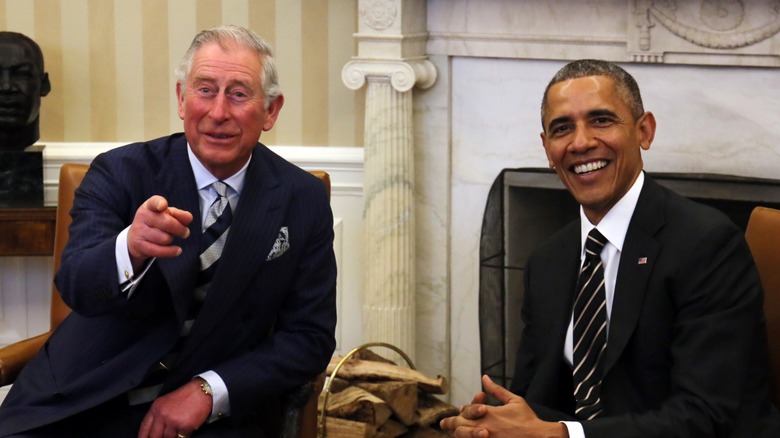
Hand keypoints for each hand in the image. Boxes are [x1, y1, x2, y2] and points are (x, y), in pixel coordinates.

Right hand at [128, 195, 192, 268]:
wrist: (136, 237)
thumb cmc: (156, 223)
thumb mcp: (167, 215)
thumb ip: (179, 215)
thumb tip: (189, 217)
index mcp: (150, 206)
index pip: (154, 202)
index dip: (159, 204)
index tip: (163, 206)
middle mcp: (143, 216)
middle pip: (167, 223)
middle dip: (180, 229)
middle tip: (185, 232)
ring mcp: (139, 231)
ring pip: (165, 238)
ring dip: (171, 239)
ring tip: (170, 237)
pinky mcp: (139, 245)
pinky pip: (159, 250)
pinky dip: (171, 251)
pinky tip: (177, 250)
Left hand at [138, 379, 211, 437]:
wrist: (202, 392)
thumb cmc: (185, 396)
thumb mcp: (166, 402)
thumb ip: (158, 415)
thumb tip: (154, 431)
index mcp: (156, 408)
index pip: (144, 428)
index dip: (143, 437)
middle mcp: (162, 415)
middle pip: (154, 436)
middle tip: (163, 436)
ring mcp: (173, 421)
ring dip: (173, 436)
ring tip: (178, 428)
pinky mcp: (184, 427)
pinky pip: (181, 437)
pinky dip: (183, 435)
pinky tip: (186, 427)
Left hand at [439, 375, 568, 437]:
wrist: (539, 437)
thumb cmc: (527, 420)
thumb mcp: (514, 401)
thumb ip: (497, 390)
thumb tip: (485, 378)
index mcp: (489, 413)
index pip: (468, 410)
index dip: (464, 409)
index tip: (461, 409)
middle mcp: (484, 427)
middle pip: (460, 425)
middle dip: (451, 423)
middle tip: (444, 423)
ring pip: (464, 436)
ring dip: (457, 433)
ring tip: (451, 432)